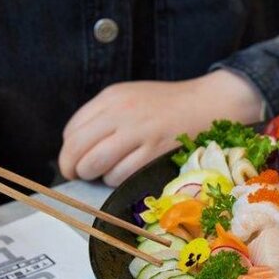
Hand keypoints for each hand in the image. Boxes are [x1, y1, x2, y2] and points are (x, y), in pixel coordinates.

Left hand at [59, 70, 262, 186]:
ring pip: (95, 164)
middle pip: (77, 149)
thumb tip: (78, 147)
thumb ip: (104, 116)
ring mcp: (138, 133)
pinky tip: (126, 175)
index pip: (72, 130)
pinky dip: (116, 181)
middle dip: (73, 168)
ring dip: (94, 176)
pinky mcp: (154, 152)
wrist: (210, 102)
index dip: (68, 151)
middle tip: (79, 175)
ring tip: (104, 175)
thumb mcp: (131, 97)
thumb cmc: (170, 104)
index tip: (74, 161)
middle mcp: (121, 113)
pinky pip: (120, 175)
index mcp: (112, 97)